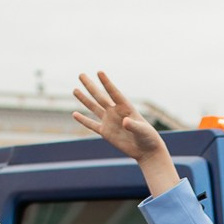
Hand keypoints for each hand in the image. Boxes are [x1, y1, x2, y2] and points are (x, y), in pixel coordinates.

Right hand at [70, 71, 176, 195]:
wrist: (146, 150)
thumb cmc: (148, 137)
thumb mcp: (143, 131)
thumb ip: (134, 125)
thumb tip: (125, 122)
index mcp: (126, 107)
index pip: (114, 93)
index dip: (107, 83)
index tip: (99, 72)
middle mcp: (115, 111)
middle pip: (100, 96)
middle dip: (90, 86)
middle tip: (81, 74)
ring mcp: (109, 121)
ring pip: (94, 108)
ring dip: (84, 99)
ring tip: (75, 89)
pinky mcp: (106, 132)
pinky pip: (92, 125)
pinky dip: (83, 120)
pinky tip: (75, 114)